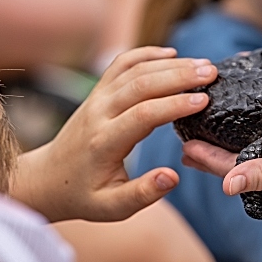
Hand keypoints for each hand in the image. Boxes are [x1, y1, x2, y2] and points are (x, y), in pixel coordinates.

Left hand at [12, 46, 217, 221]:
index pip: (142, 115)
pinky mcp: (98, 91)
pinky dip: (146, 54)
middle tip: (212, 73)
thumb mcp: (112, 208)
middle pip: (141, 84)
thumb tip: (172, 176)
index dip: (175, 104)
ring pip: (134, 69)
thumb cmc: (85, 195)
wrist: (49, 178)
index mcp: (104, 142)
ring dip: (170, 63)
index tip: (204, 100)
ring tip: (203, 65)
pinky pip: (122, 64)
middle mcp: (98, 113)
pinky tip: (171, 54)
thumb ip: (143, 194)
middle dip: (180, 75)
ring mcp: (97, 98)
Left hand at [181, 139, 261, 214]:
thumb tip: (225, 185)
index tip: (182, 143)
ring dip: (234, 146)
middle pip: (238, 164)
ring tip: (217, 133)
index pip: (230, 170)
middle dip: (213, 152)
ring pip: (257, 156)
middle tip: (188, 137)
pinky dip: (261, 139)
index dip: (205, 157)